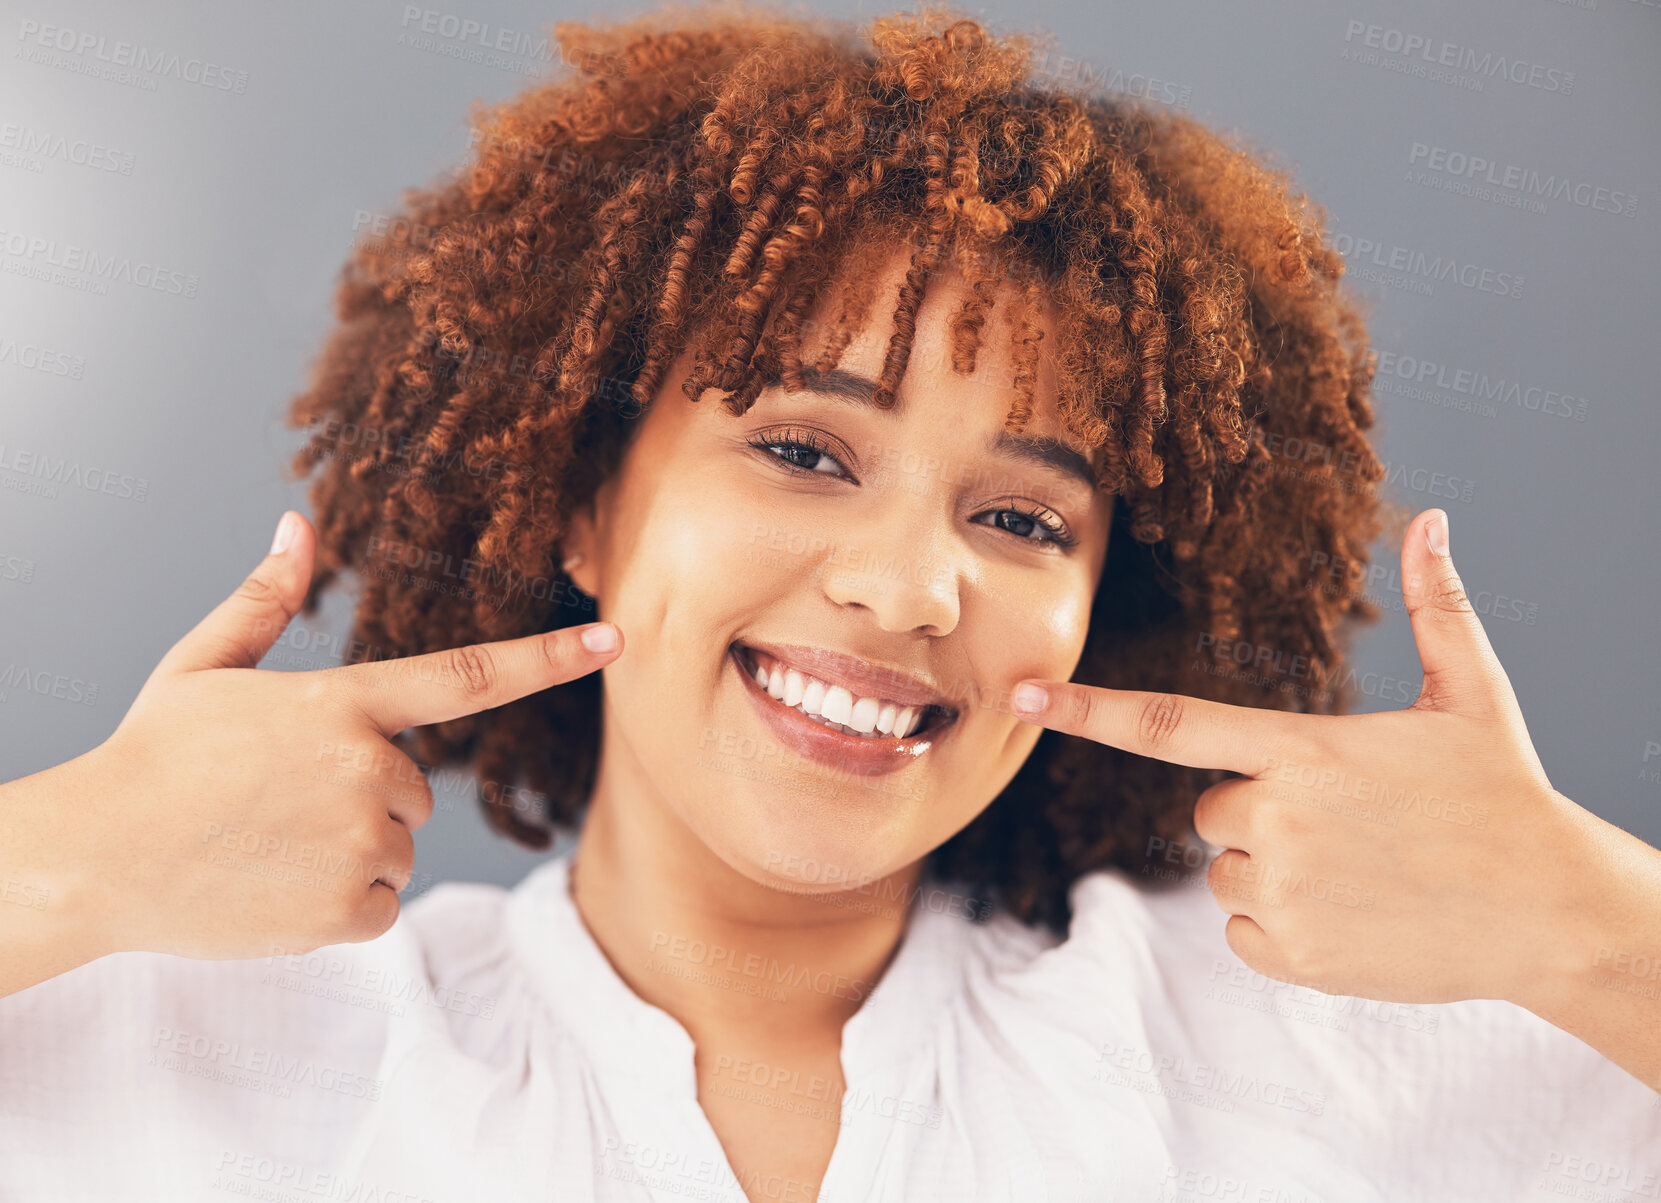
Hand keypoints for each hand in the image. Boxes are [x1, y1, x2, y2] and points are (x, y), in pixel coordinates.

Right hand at [63, 510, 622, 962]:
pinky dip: (344, 904)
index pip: (471, 675)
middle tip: (279, 800)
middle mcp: (368, 770)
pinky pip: (382, 903)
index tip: (614, 639)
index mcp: (344, 703)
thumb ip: (265, 600)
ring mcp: (362, 842)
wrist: (93, 859)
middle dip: (365, 793)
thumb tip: (298, 525)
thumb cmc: (150, 758)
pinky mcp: (350, 910)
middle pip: (414, 786)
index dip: (550, 657)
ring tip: (269, 844)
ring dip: (353, 850)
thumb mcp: (203, 666)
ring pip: (399, 846)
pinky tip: (278, 887)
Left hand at [1008, 508, 1602, 1007]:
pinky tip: (1351, 915)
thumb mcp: (1472, 694)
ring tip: (1359, 870)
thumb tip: (1434, 520)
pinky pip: (1241, 931)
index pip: (1169, 724)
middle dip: (1260, 810)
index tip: (1018, 698)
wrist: (1552, 915)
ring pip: (1225, 870)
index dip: (1087, 710)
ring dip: (1273, 869)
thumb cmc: (1505, 796)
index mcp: (1303, 748)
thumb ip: (1437, 606)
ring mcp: (1283, 892)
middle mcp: (1278, 818)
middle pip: (1211, 808)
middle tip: (1346, 822)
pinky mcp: (1291, 956)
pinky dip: (1279, 927)